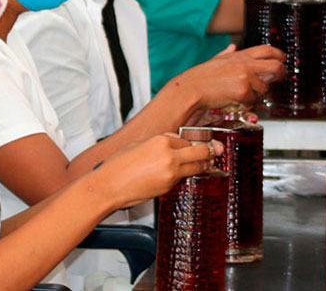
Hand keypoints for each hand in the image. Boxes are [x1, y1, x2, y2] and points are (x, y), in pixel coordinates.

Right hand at [97, 135, 222, 208]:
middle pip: (201, 152)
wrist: (108, 186)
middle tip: (216, 151)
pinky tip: (183, 174)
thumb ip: (158, 143)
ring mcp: (171, 173)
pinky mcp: (169, 187)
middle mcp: (170, 155)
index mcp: (161, 141)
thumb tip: (172, 144)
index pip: (187, 139)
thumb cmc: (117, 166)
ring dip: (204, 165)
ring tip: (209, 164)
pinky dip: (185, 176)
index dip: (194, 141)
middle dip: (209, 152)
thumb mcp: (138, 145)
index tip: (201, 143)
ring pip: (197, 167)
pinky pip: (183, 178)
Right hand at [173, 44, 285, 107]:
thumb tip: (232, 46)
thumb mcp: (214, 61)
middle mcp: (245, 65)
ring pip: (264, 89)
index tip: (283, 59)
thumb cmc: (198, 78)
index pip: (266, 50)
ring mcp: (246, 78)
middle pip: (275, 66)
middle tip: (281, 77)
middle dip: (281, 73)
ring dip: (257, 94)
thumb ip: (226, 53)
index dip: (278, 54)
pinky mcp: (243, 92)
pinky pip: (252, 101)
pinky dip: (246, 104)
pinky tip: (234, 101)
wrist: (190, 90)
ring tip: (242, 95)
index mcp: (239, 55)